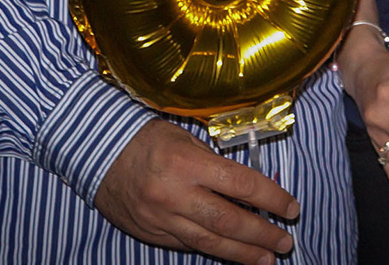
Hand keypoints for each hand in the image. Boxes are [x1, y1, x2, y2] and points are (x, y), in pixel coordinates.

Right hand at [92, 118, 298, 264]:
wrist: (96, 153)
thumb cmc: (146, 138)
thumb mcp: (184, 136)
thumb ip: (214, 162)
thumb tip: (249, 189)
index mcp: (188, 162)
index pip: (241, 185)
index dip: (272, 198)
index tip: (291, 208)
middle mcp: (176, 194)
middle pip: (229, 221)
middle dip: (262, 235)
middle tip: (285, 242)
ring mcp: (162, 218)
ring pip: (210, 243)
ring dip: (243, 254)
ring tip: (267, 260)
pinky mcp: (152, 233)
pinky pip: (188, 245)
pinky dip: (213, 251)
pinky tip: (232, 254)